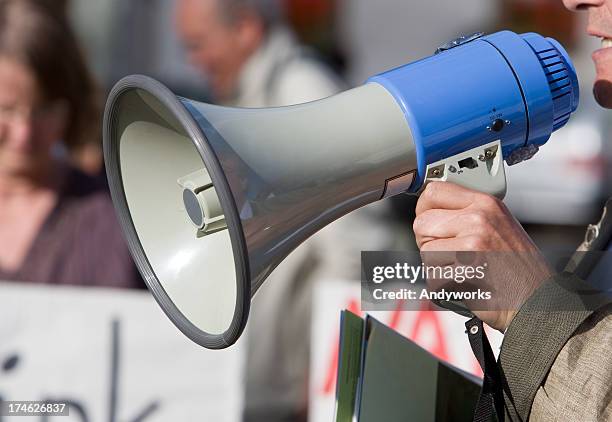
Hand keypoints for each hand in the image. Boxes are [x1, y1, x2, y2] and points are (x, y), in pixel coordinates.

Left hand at [413, 182, 552, 330]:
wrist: (537, 300)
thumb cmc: (517, 267)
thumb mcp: (498, 224)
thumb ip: (466, 213)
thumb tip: (428, 209)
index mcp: (485, 204)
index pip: (433, 192)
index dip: (424, 209)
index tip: (429, 221)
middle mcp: (479, 219)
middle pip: (422, 223)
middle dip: (428, 241)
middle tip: (449, 254)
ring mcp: (473, 245)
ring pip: (425, 252)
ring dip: (437, 267)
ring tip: (463, 270)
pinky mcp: (466, 271)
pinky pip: (433, 278)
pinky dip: (444, 287)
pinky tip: (465, 285)